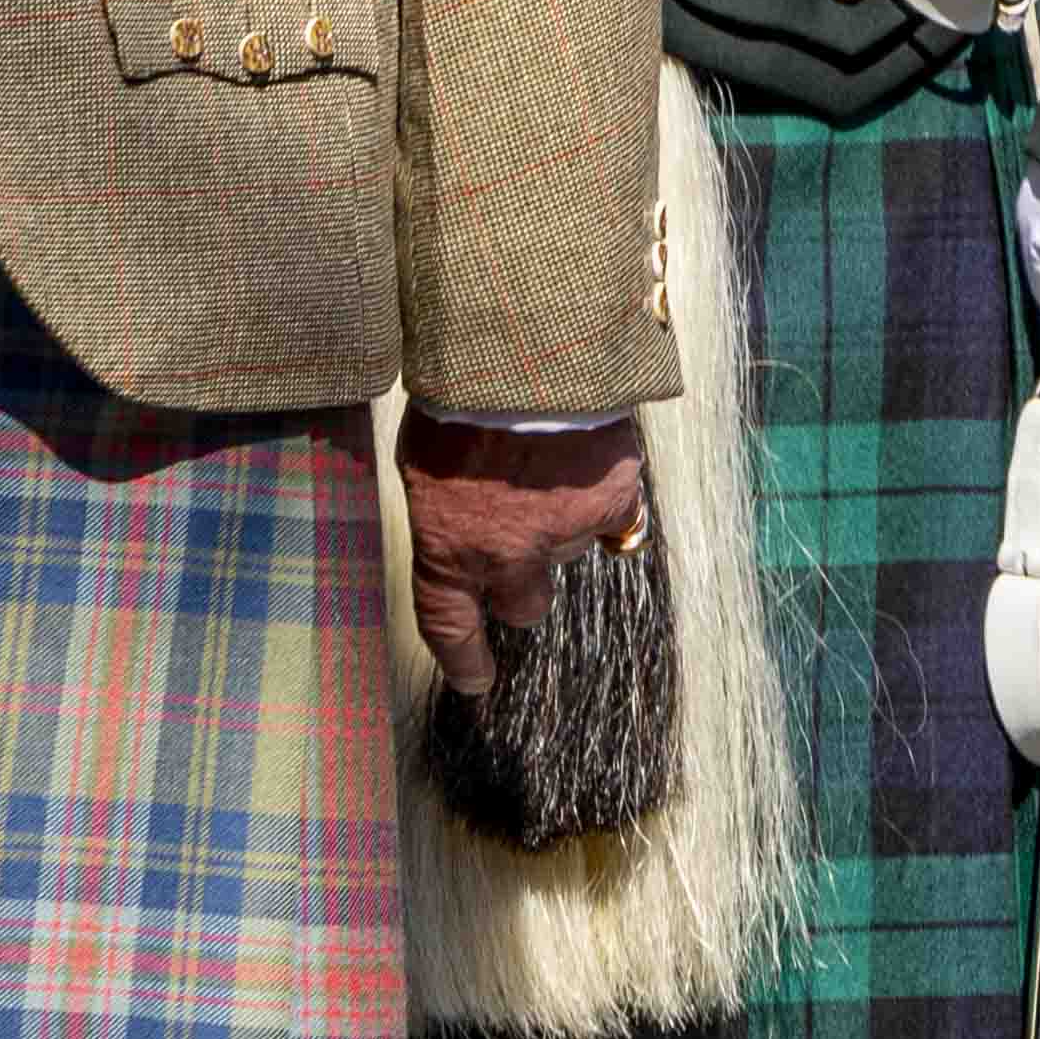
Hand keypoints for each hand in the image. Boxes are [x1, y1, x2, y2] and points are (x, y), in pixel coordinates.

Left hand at [393, 409, 649, 697]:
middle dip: (524, 580)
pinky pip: (616, 520)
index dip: (464, 659)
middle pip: (524, 604)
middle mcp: (507, 557)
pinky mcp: (612, 505)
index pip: (450, 625)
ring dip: (559, 521)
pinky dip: (607, 500)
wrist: (520, 358)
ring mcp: (563, 535)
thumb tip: (461, 528)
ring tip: (546, 461)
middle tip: (520, 532)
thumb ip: (445, 511)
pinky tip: (592, 463)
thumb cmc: (455, 399)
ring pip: (568, 551)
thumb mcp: (423, 463)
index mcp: (448, 547)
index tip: (476, 681)